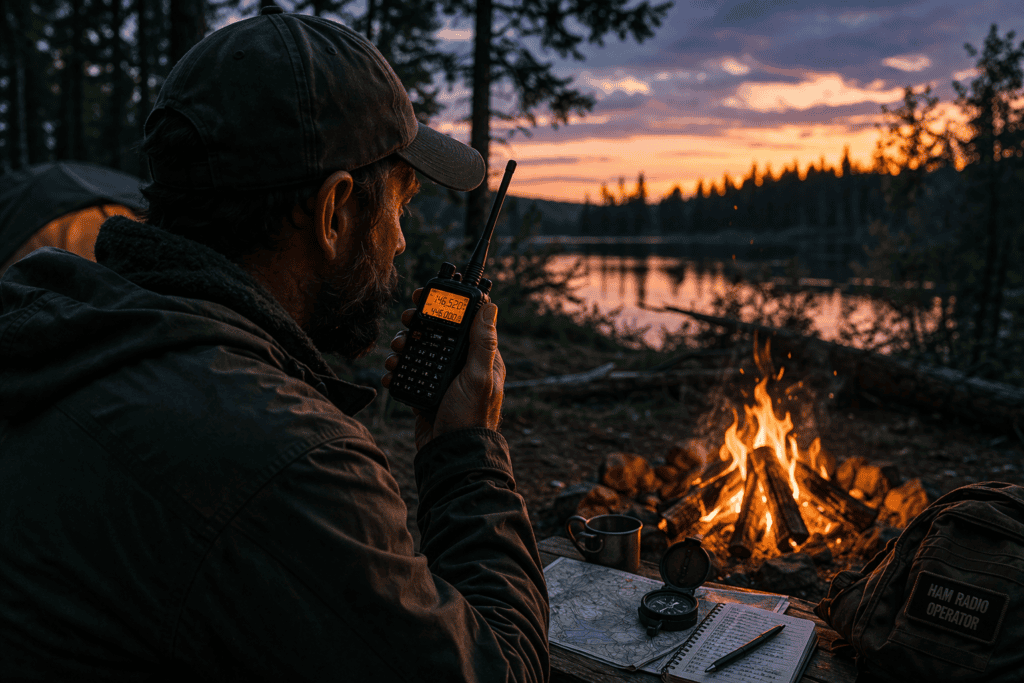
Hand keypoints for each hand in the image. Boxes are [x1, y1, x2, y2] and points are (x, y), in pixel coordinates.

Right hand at [382, 289, 504, 450]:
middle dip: (419, 325)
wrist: (450, 456)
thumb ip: (482, 343)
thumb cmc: (470, 418)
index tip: (428, 294)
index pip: (466, 322)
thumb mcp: (478, 377)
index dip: (448, 306)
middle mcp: (462, 366)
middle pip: (438, 333)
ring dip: (405, 347)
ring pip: (420, 351)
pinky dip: (398, 372)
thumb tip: (490, 306)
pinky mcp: (425, 393)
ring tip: (396, 350)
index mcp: (481, 359)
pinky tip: (392, 373)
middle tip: (407, 319)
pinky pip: (409, 375)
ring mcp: (443, 380)